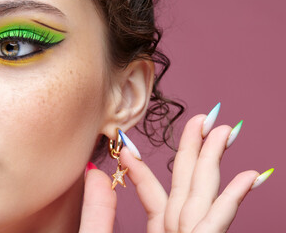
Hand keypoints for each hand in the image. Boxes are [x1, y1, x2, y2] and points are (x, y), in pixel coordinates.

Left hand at [79, 113, 271, 232]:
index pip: (155, 194)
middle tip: (204, 120)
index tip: (129, 147)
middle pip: (187, 185)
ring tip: (225, 131)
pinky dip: (232, 202)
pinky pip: (217, 225)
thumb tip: (95, 171)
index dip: (144, 170)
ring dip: (217, 163)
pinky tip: (248, 176)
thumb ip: (100, 209)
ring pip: (204, 196)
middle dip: (196, 150)